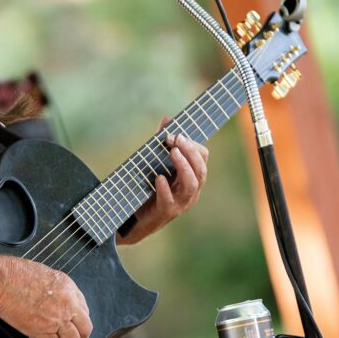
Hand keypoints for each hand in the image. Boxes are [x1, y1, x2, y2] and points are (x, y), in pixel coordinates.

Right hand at [0, 257, 92, 337]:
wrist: (1, 280)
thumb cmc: (15, 273)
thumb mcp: (44, 273)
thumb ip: (55, 289)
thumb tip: (55, 299)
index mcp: (68, 287)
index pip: (84, 310)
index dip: (80, 321)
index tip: (75, 326)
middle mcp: (68, 304)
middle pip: (85, 329)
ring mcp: (57, 319)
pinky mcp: (42, 331)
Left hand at [119, 116, 208, 244]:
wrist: (135, 218)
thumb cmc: (149, 188)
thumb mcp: (156, 163)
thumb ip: (162, 143)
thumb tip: (166, 119)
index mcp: (191, 177)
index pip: (203, 158)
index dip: (191, 144)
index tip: (176, 133)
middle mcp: (190, 191)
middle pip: (201, 171)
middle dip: (191, 152)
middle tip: (176, 139)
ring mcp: (180, 203)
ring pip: (192, 185)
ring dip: (184, 167)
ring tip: (173, 153)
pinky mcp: (166, 212)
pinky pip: (170, 201)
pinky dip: (166, 189)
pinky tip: (158, 178)